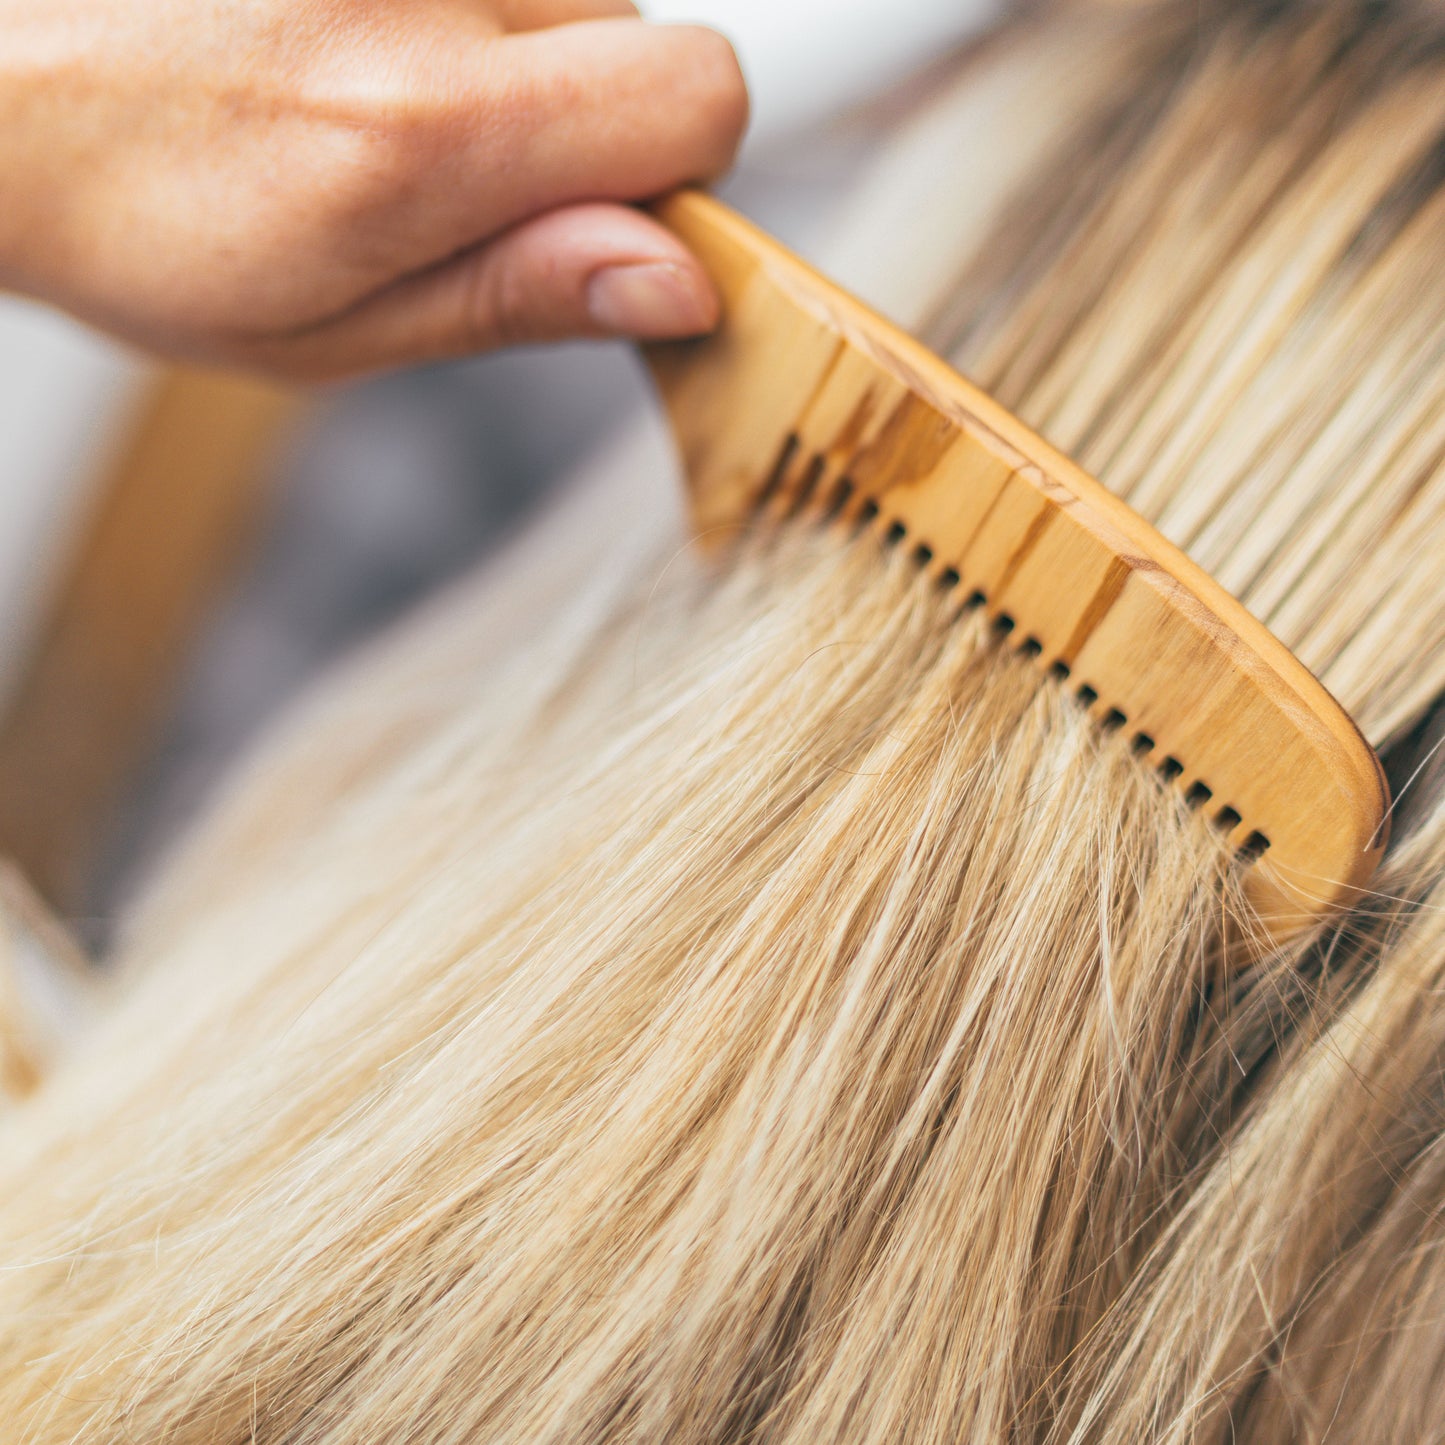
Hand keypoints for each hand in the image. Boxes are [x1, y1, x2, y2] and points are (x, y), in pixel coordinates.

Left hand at [0, 0, 747, 378]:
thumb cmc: (134, 214)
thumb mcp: (332, 327)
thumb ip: (520, 295)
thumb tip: (678, 281)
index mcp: (421, 122)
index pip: (697, 94)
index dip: (673, 172)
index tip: (593, 218)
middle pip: (635, 25)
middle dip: (568, 111)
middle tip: (429, 164)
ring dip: (499, 45)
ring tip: (364, 90)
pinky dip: (442, 2)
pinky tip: (343, 33)